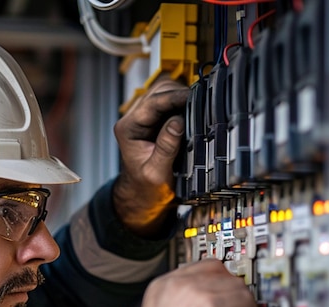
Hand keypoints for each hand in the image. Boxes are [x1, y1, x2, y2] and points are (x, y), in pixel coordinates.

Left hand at [113, 79, 189, 237]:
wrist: (144, 195)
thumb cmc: (146, 187)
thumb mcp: (156, 173)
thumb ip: (166, 148)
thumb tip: (177, 122)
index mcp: (128, 129)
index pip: (152, 103)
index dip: (175, 98)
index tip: (194, 97)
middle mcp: (134, 118)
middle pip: (160, 90)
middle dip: (180, 95)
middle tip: (200, 106)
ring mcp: (146, 117)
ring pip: (167, 92)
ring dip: (184, 99)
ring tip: (199, 112)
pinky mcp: (158, 119)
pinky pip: (174, 102)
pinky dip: (186, 105)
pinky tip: (195, 115)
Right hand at [118, 259, 262, 306]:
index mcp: (161, 288)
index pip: (195, 269)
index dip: (214, 282)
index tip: (224, 294)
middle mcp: (176, 284)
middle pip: (215, 269)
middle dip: (230, 287)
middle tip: (239, 306)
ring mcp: (194, 290)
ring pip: (233, 284)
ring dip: (242, 304)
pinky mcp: (214, 303)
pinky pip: (245, 299)